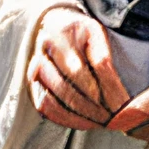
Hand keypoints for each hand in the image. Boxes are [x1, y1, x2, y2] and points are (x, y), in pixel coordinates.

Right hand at [27, 8, 131, 130]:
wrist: (55, 25)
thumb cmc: (81, 32)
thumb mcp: (96, 33)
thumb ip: (101, 54)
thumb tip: (110, 83)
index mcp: (58, 37)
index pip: (76, 70)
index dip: (95, 89)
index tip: (115, 103)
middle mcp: (41, 55)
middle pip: (64, 88)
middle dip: (89, 107)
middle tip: (110, 118)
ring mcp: (34, 71)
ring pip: (51, 101)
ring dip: (77, 116)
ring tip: (100, 122)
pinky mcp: (33, 85)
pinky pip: (43, 107)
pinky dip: (63, 119)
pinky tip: (84, 123)